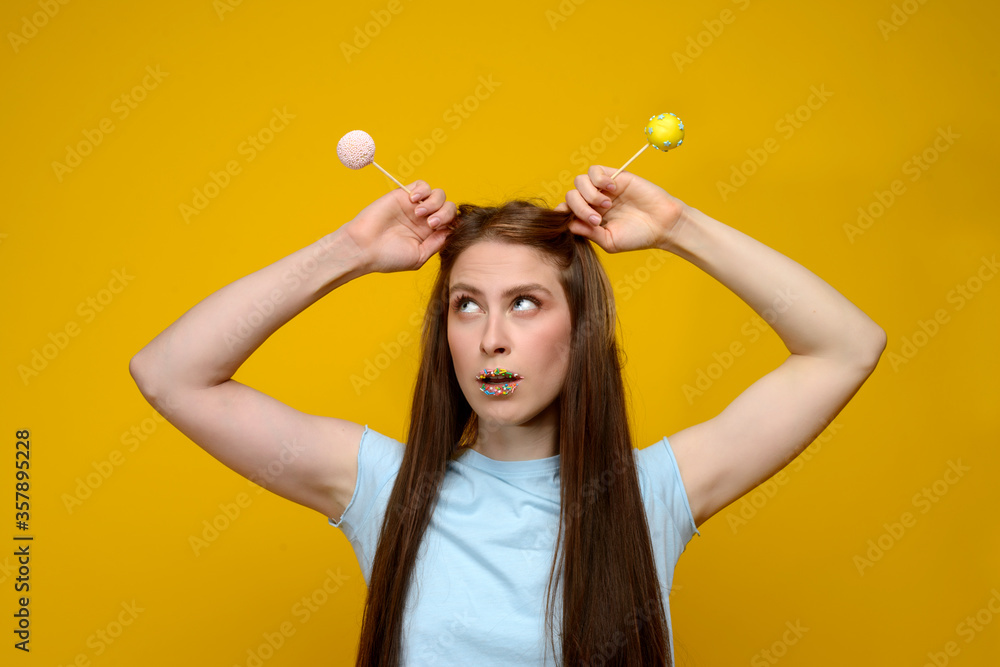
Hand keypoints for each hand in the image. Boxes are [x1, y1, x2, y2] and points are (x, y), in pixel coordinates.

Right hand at [340, 181, 456, 273]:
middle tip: (431, 223)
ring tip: (419, 214)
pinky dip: (423, 190)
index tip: (445, 230)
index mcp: (430, 235)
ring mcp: (414, 207)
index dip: (454, 223)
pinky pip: (422, 185)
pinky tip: (413, 201)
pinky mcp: (403, 195)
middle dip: (445, 214)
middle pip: (449, 208)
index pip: (452, 223)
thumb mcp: (419, 256)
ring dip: (434, 203)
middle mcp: (424, 220)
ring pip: (439, 195)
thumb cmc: (388, 257)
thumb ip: (437, 243)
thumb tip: (452, 231)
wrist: (364, 247)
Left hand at [556, 166, 687, 253]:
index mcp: (589, 218)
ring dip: (589, 194)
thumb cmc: (637, 236)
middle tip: (596, 220)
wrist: (662, 225)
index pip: (567, 210)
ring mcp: (603, 189)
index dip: (563, 214)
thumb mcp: (609, 241)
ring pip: (579, 182)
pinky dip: (598, 180)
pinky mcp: (614, 176)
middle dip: (579, 208)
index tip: (570, 222)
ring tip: (606, 205)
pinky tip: (612, 190)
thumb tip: (568, 224)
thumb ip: (588, 233)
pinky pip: (594, 171)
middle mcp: (593, 202)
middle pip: (571, 196)